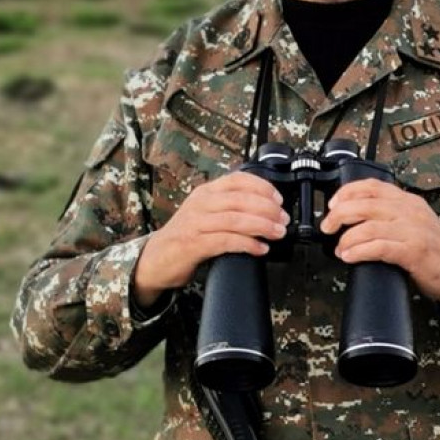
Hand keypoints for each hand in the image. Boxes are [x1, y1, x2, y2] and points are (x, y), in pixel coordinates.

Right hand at [133, 172, 288, 307]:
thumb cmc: (187, 235)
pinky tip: (260, 249)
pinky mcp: (193, 244)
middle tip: (283, 220)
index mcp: (206, 191)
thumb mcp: (206, 212)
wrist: (156, 259)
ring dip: (262, 226)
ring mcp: (196, 223)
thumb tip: (266, 208)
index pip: (238, 180)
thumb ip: (229, 206)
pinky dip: (247, 244)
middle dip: (267, 209)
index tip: (279, 200)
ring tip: (277, 233)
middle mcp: (201, 203)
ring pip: (235, 219)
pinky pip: (226, 241)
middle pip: (241, 199)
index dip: (262, 187)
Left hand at [320, 179, 439, 309]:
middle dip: (340, 214)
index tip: (332, 203)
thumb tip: (355, 217)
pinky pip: (380, 247)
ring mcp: (413, 230)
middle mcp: (410, 211)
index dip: (348, 192)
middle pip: (366, 204)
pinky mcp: (414, 251)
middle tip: (327, 226)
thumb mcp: (414, 222)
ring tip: (339, 248)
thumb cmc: (435, 250)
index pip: (373, 186)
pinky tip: (350, 256)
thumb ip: (391, 215)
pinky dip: (360, 251)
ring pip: (370, 225)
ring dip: (348, 237)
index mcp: (408, 201)